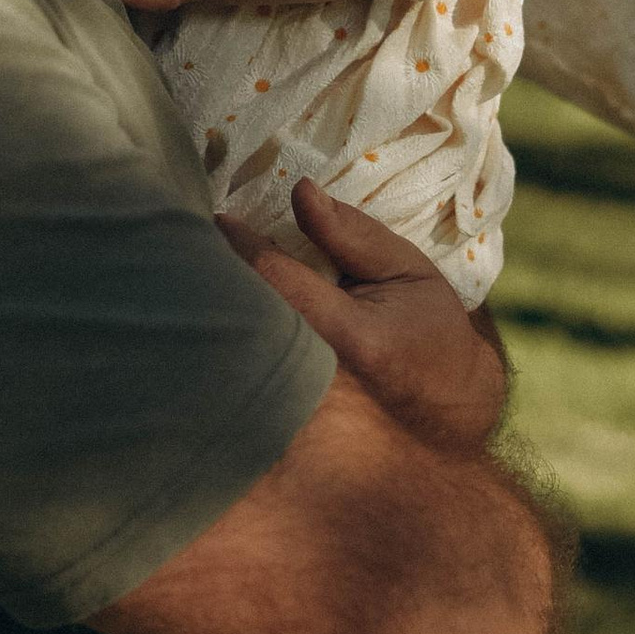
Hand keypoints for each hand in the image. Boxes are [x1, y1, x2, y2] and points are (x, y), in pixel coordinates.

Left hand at [217, 180, 509, 453]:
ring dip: (211, 329)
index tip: (221, 221)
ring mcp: (298, 421)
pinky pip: (237, 404)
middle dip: (212, 288)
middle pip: (238, 327)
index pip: (276, 280)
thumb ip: (352, 234)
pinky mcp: (284, 442)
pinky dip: (222, 374)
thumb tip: (300, 190)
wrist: (443, 417)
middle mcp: (318, 384)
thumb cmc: (426, 336)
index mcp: (352, 338)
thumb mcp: (408, 271)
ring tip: (198, 297)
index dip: (240, 244)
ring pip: (230, 367)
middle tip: (191, 255)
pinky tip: (214, 350)